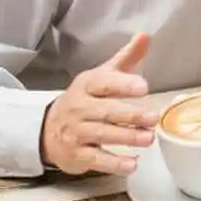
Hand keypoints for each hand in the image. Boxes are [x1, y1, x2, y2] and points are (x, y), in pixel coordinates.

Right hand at [40, 33, 159, 175]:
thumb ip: (125, 58)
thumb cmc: (85, 99)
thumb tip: (145, 36)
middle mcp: (80, 108)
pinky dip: (114, 163)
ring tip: (149, 138)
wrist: (47, 128)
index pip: (104, 83)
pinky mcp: (77, 155)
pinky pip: (96, 159)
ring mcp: (77, 132)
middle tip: (152, 118)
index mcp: (87, 85)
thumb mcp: (102, 76)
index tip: (143, 87)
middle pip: (106, 111)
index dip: (123, 85)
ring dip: (126, 138)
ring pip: (102, 135)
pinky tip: (132, 164)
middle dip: (130, 115)